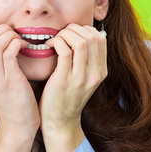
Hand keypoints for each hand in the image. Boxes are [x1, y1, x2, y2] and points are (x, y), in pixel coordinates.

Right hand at [0, 24, 39, 135]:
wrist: (17, 127)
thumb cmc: (10, 102)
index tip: (5, 33)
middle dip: (2, 29)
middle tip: (15, 34)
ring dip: (11, 35)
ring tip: (20, 40)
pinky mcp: (9, 81)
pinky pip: (9, 52)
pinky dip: (17, 43)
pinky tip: (25, 46)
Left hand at [39, 24, 107, 151]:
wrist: (59, 122)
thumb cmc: (67, 96)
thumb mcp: (84, 78)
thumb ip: (85, 60)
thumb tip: (80, 35)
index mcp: (101, 71)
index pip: (101, 38)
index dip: (85, 29)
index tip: (71, 32)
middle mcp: (95, 74)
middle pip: (92, 37)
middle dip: (74, 29)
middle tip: (61, 33)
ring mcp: (81, 78)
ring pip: (80, 42)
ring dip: (65, 34)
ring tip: (55, 39)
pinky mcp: (64, 80)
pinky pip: (64, 52)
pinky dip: (56, 42)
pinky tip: (49, 45)